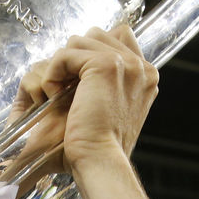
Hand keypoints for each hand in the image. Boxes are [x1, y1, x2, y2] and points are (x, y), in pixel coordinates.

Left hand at [12, 25, 156, 176]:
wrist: (100, 162)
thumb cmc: (102, 148)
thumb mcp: (113, 114)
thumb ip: (111, 88)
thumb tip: (91, 73)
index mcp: (146, 77)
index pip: (118, 39)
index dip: (91, 55)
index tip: (76, 82)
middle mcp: (141, 67)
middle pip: (97, 36)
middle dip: (75, 57)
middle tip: (64, 87)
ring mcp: (125, 64)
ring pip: (80, 42)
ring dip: (62, 64)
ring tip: (57, 92)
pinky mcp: (104, 65)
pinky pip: (66, 53)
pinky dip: (53, 72)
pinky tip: (51, 94)